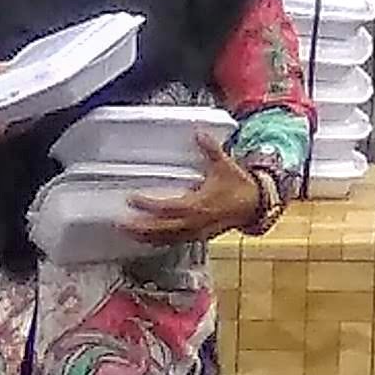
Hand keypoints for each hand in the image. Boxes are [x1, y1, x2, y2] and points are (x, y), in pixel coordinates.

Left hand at [124, 134, 270, 241]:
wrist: (254, 204)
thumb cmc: (239, 185)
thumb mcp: (224, 164)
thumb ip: (210, 149)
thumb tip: (199, 132)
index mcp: (198, 204)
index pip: (167, 206)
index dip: (148, 204)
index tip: (131, 199)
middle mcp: (194, 221)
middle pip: (162, 229)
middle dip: (140, 227)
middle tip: (119, 224)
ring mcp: (195, 232)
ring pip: (166, 239)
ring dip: (145, 237)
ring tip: (126, 233)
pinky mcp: (197, 236)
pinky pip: (174, 242)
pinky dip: (158, 241)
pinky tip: (147, 239)